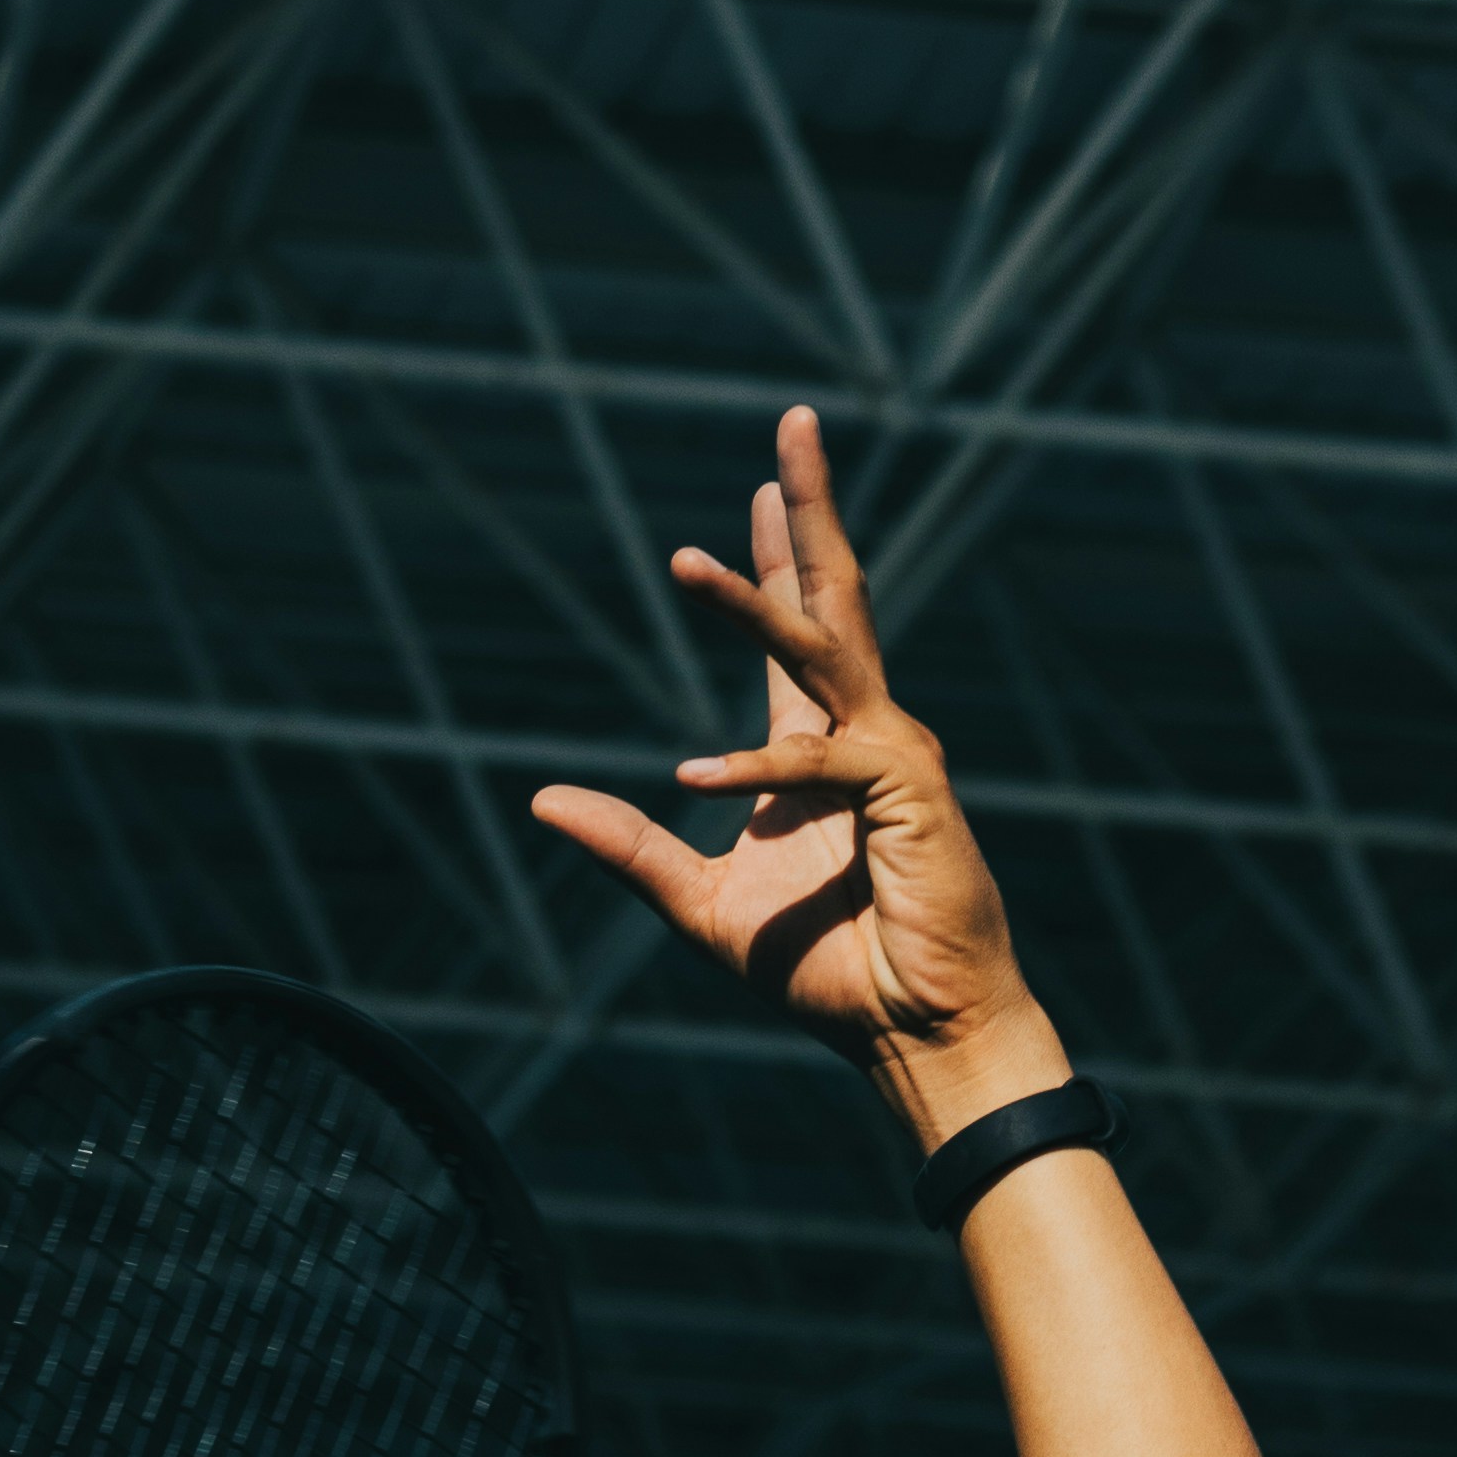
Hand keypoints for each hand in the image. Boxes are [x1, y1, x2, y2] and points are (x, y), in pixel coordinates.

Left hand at [531, 406, 1059, 1142]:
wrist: (916, 1035)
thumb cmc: (832, 977)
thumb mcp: (703, 906)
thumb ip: (630, 848)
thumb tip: (540, 800)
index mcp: (821, 751)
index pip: (800, 629)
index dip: (776, 556)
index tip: (762, 488)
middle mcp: (865, 732)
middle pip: (835, 596)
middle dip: (810, 509)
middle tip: (792, 421)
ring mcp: (893, 754)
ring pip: (822, 648)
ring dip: (752, 601)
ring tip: (681, 561)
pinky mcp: (908, 792)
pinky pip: (818, 760)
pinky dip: (753, 769)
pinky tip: (689, 779)